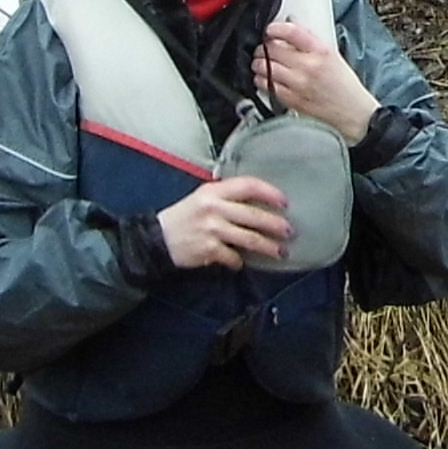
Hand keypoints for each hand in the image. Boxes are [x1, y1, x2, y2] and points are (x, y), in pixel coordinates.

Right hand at [158, 174, 292, 269]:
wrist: (158, 238)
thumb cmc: (183, 217)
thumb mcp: (202, 198)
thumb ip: (227, 198)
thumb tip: (258, 204)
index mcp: (213, 191)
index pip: (248, 186)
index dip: (269, 193)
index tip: (284, 202)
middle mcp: (214, 208)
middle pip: (254, 215)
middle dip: (276, 225)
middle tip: (289, 231)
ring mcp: (212, 229)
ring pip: (249, 238)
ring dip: (268, 246)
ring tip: (280, 251)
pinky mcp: (208, 249)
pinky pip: (233, 257)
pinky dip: (239, 262)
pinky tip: (241, 263)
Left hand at [256, 16, 381, 144]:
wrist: (353, 114)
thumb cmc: (345, 86)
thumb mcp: (333, 56)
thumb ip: (310, 42)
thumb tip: (290, 27)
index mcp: (322, 51)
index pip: (292, 32)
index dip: (276, 28)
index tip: (270, 30)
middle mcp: (309, 66)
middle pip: (272, 49)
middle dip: (264, 47)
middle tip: (264, 48)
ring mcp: (299, 84)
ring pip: (264, 67)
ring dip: (259, 63)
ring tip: (262, 63)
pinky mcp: (291, 100)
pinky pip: (266, 86)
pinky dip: (262, 80)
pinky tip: (267, 78)